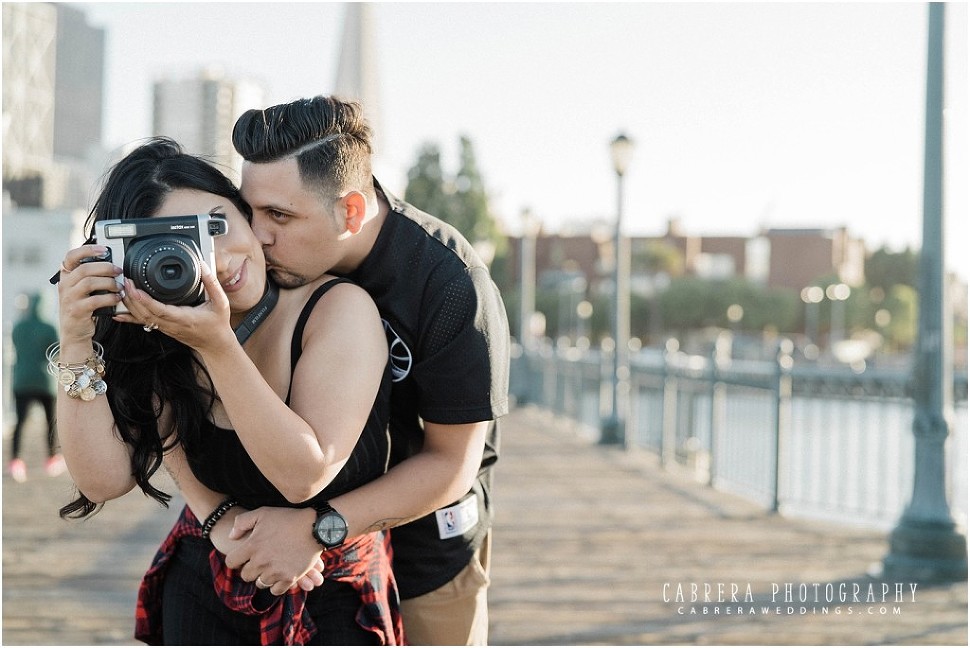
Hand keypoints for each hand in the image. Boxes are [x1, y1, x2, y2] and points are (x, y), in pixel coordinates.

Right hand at [56, 245, 123, 343]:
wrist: (75, 332)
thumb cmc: (83, 307)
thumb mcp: (83, 290)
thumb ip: (91, 276)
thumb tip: (113, 264)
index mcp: (66, 276)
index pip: (71, 256)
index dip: (87, 250)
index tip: (104, 249)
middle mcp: (65, 285)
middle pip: (84, 268)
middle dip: (105, 267)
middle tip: (118, 270)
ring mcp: (69, 298)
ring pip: (89, 282)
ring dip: (109, 283)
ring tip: (119, 286)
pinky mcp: (76, 310)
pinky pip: (95, 300)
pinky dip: (109, 298)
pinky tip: (117, 298)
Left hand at [114, 263, 234, 350]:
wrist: (215, 345)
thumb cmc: (218, 325)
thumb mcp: (221, 303)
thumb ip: (212, 283)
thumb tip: (202, 265)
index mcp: (184, 318)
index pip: (161, 310)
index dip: (146, 300)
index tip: (135, 289)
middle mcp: (172, 324)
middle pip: (146, 314)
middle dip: (133, 298)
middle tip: (126, 282)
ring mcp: (166, 328)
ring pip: (142, 318)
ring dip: (130, 305)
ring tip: (123, 289)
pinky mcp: (163, 328)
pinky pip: (144, 323)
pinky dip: (130, 317)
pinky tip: (119, 314)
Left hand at [224, 507, 324, 595]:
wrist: (315, 526)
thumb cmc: (288, 518)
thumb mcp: (263, 513)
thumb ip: (242, 522)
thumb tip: (231, 536)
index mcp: (252, 545)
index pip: (231, 562)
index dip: (235, 560)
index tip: (242, 558)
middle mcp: (261, 561)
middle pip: (246, 575)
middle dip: (250, 569)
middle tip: (258, 562)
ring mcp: (275, 571)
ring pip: (261, 583)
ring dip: (264, 576)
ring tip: (271, 567)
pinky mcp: (289, 578)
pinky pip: (276, 590)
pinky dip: (276, 584)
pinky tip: (280, 575)